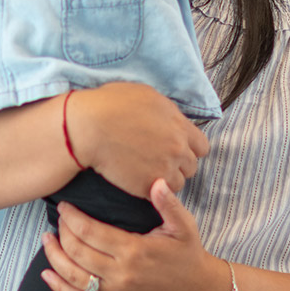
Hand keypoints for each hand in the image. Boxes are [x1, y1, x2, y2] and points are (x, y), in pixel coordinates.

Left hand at [40, 180, 227, 290]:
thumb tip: (156, 182)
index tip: (65, 207)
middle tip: (59, 219)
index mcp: (134, 251)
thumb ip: (169, 204)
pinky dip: (59, 288)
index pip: (90, 232)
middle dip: (62, 232)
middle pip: (77, 252)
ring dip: (54, 257)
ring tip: (46, 240)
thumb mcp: (184, 226)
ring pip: (72, 276)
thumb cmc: (188, 254)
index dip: (72, 217)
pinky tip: (47, 274)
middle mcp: (121, 275)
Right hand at [68, 83, 207, 194]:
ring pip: (177, 183)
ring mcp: (164, 168)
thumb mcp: (146, 95)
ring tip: (146, 172)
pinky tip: (136, 180)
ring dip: (165, 180)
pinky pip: (158, 194)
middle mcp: (177, 148)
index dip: (188, 148)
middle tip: (158, 161)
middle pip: (191, 166)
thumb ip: (166, 111)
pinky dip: (150, 190)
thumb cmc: (109, 105)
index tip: (175, 149)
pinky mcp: (148, 186)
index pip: (201, 146)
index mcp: (179, 125)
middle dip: (178, 165)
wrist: (88, 127)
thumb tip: (170, 117)